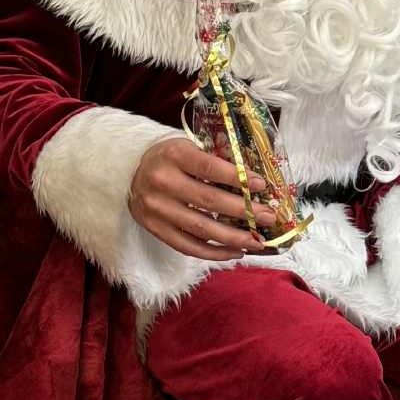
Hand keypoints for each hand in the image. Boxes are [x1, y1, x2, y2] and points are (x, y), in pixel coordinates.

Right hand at [128, 137, 278, 260]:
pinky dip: (214, 252)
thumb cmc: (170, 158)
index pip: (210, 168)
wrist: (131, 171)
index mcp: (174, 155)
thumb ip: (216, 160)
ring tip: (257, 241)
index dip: (238, 178)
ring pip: (201, 228)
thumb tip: (255, 183)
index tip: (260, 185)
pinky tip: (235, 251)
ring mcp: (156, 208)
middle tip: (268, 217)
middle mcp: (162, 182)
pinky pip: (188, 246)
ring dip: (234, 238)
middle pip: (209, 200)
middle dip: (244, 211)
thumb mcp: (189, 147)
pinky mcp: (154, 228)